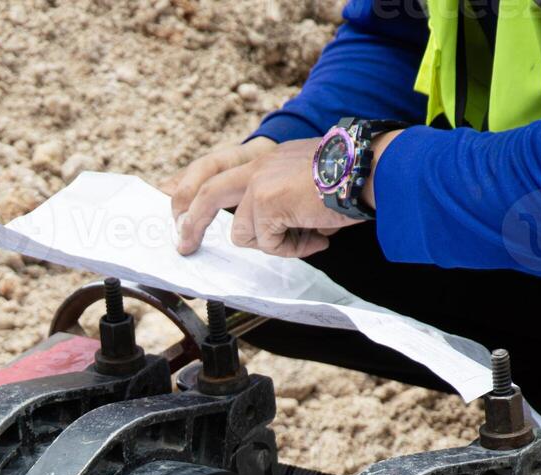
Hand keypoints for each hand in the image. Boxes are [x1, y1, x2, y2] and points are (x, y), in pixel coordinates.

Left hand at [171, 131, 400, 258]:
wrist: (369, 169)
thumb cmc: (351, 181)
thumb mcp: (307, 186)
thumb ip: (282, 203)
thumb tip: (271, 234)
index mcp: (267, 159)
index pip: (218, 169)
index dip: (191, 186)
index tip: (172, 199)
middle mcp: (259, 165)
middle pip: (207, 192)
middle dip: (190, 222)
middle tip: (182, 246)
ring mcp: (259, 182)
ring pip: (244, 234)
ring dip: (278, 245)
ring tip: (310, 234)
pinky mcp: (265, 202)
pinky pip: (268, 244)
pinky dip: (293, 248)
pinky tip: (316, 234)